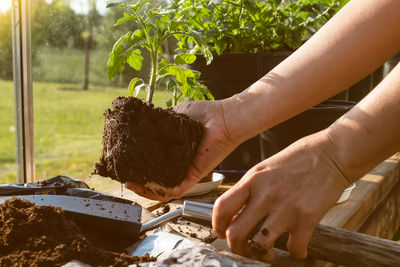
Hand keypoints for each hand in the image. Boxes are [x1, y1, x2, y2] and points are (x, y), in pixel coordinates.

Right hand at [125, 100, 239, 200]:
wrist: (223, 117)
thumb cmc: (205, 114)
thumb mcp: (174, 115)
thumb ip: (157, 121)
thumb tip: (139, 122)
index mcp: (173, 151)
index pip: (153, 164)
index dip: (137, 166)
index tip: (123, 164)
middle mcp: (178, 164)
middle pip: (156, 181)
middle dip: (138, 183)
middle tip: (125, 179)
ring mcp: (185, 171)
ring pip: (164, 190)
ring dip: (146, 190)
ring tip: (132, 184)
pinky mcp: (194, 175)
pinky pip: (176, 189)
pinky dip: (161, 189)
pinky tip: (150, 183)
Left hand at [212, 131, 349, 260]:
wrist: (332, 153)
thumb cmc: (300, 157)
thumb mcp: (266, 167)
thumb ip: (251, 188)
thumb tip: (240, 211)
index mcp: (252, 180)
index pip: (221, 207)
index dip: (217, 225)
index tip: (221, 231)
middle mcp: (264, 195)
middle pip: (235, 233)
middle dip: (236, 247)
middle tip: (244, 248)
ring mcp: (285, 208)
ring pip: (259, 245)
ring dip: (261, 254)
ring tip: (267, 252)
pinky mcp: (306, 218)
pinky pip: (294, 248)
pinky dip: (295, 253)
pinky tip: (297, 247)